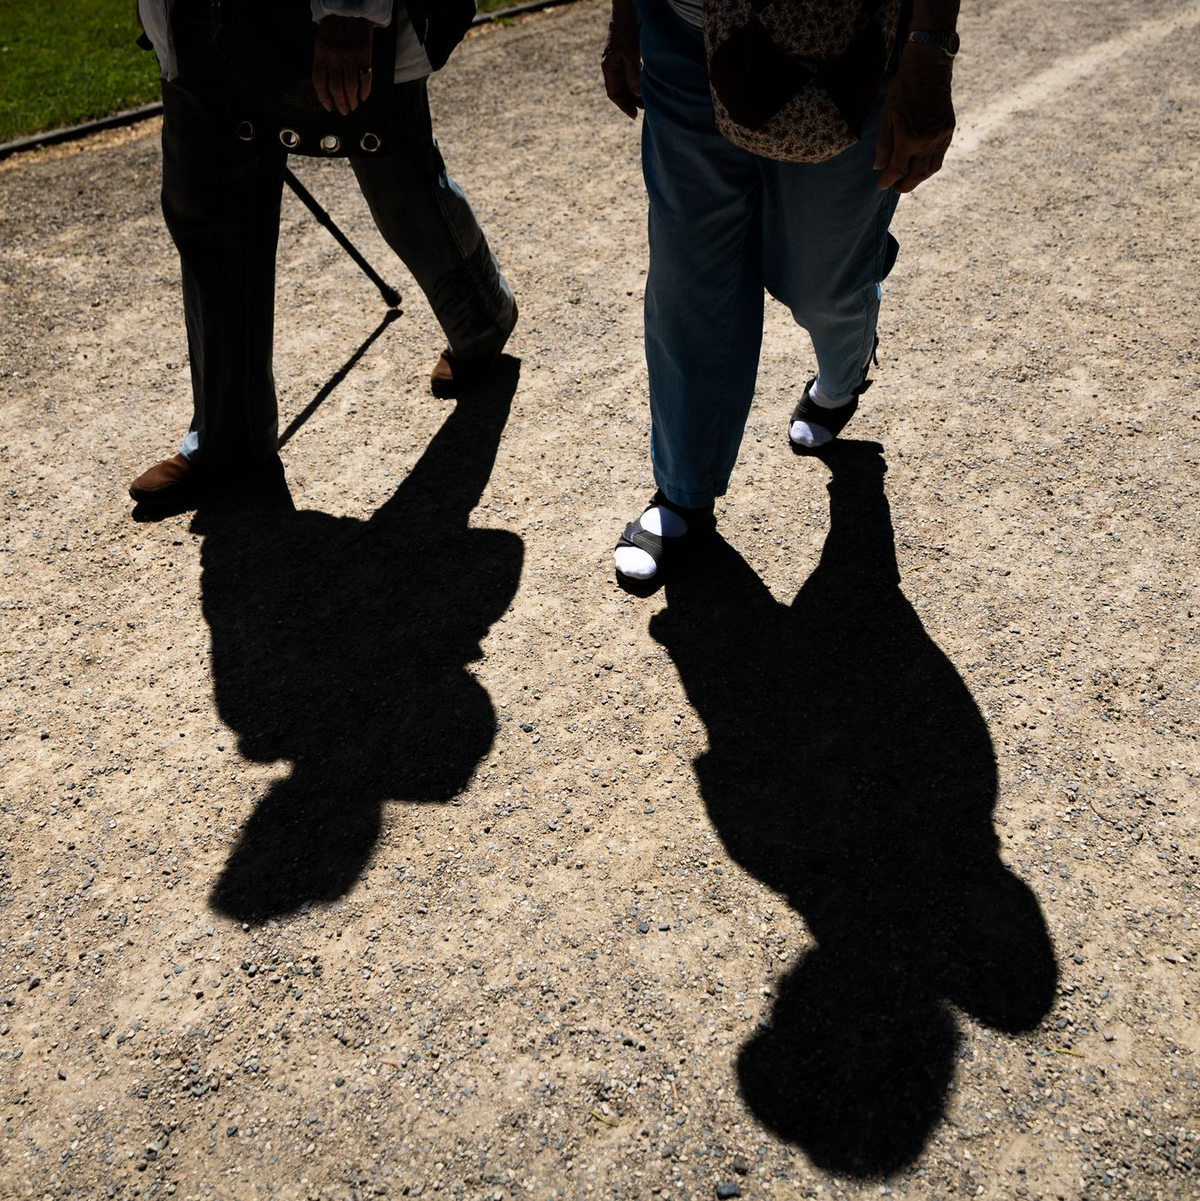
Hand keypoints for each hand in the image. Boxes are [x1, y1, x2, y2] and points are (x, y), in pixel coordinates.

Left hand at [312, 15, 374, 115]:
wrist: (351, 11)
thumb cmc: (336, 26)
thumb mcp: (322, 41)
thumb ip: (323, 61)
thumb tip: (325, 86)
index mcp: (321, 53)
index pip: (320, 81)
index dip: (324, 98)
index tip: (329, 107)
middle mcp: (334, 56)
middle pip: (336, 88)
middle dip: (340, 103)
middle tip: (344, 111)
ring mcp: (350, 57)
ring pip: (350, 87)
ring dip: (352, 101)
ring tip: (353, 107)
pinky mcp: (364, 57)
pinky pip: (364, 80)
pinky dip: (364, 92)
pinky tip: (363, 97)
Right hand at [602, 0, 642, 118]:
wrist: (625, 12)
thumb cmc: (626, 31)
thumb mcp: (631, 54)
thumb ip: (633, 74)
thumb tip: (637, 93)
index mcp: (609, 68)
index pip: (614, 93)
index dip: (623, 105)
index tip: (634, 115)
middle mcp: (611, 66)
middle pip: (619, 90)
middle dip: (631, 100)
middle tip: (644, 109)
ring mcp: (617, 61)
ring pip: (625, 82)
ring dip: (634, 92)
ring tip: (646, 101)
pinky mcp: (624, 55)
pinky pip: (629, 74)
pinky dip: (636, 81)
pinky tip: (644, 85)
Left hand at [873, 47, 954, 191]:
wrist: (928, 70)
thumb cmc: (903, 91)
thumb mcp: (886, 117)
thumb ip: (882, 145)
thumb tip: (879, 167)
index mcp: (909, 139)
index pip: (896, 169)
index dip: (887, 180)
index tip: (881, 185)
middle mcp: (927, 142)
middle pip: (917, 174)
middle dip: (906, 185)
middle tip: (896, 188)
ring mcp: (940, 137)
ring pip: (932, 168)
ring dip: (920, 178)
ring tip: (909, 180)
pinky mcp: (949, 130)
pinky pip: (941, 155)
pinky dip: (931, 164)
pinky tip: (922, 164)